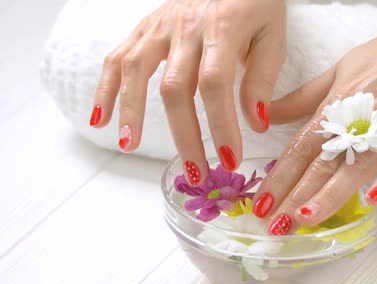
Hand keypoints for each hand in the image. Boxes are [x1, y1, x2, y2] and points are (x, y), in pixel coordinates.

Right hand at [90, 0, 285, 184]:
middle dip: (184, 134)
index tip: (229, 158)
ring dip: (132, 111)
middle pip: (175, 86)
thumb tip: (255, 123)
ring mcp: (160, 25)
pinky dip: (105, 88)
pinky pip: (118, 58)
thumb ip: (262, 78)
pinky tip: (101, 119)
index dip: (221, 124)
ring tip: (130, 147)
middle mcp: (186, 26)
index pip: (216, 84)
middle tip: (195, 171)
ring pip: (137, 71)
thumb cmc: (256, 3)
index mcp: (223, 27)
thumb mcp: (273, 35)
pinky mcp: (145, 28)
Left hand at [252, 0, 376, 233]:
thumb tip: (268, 114)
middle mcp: (359, 116)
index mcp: (337, 103)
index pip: (301, 147)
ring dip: (330, 194)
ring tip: (306, 218)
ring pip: (356, 164)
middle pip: (322, 162)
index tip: (260, 203)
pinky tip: (373, 201)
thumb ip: (305, 96)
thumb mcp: (342, 69)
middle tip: (274, 224)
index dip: (279, 176)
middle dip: (294, 194)